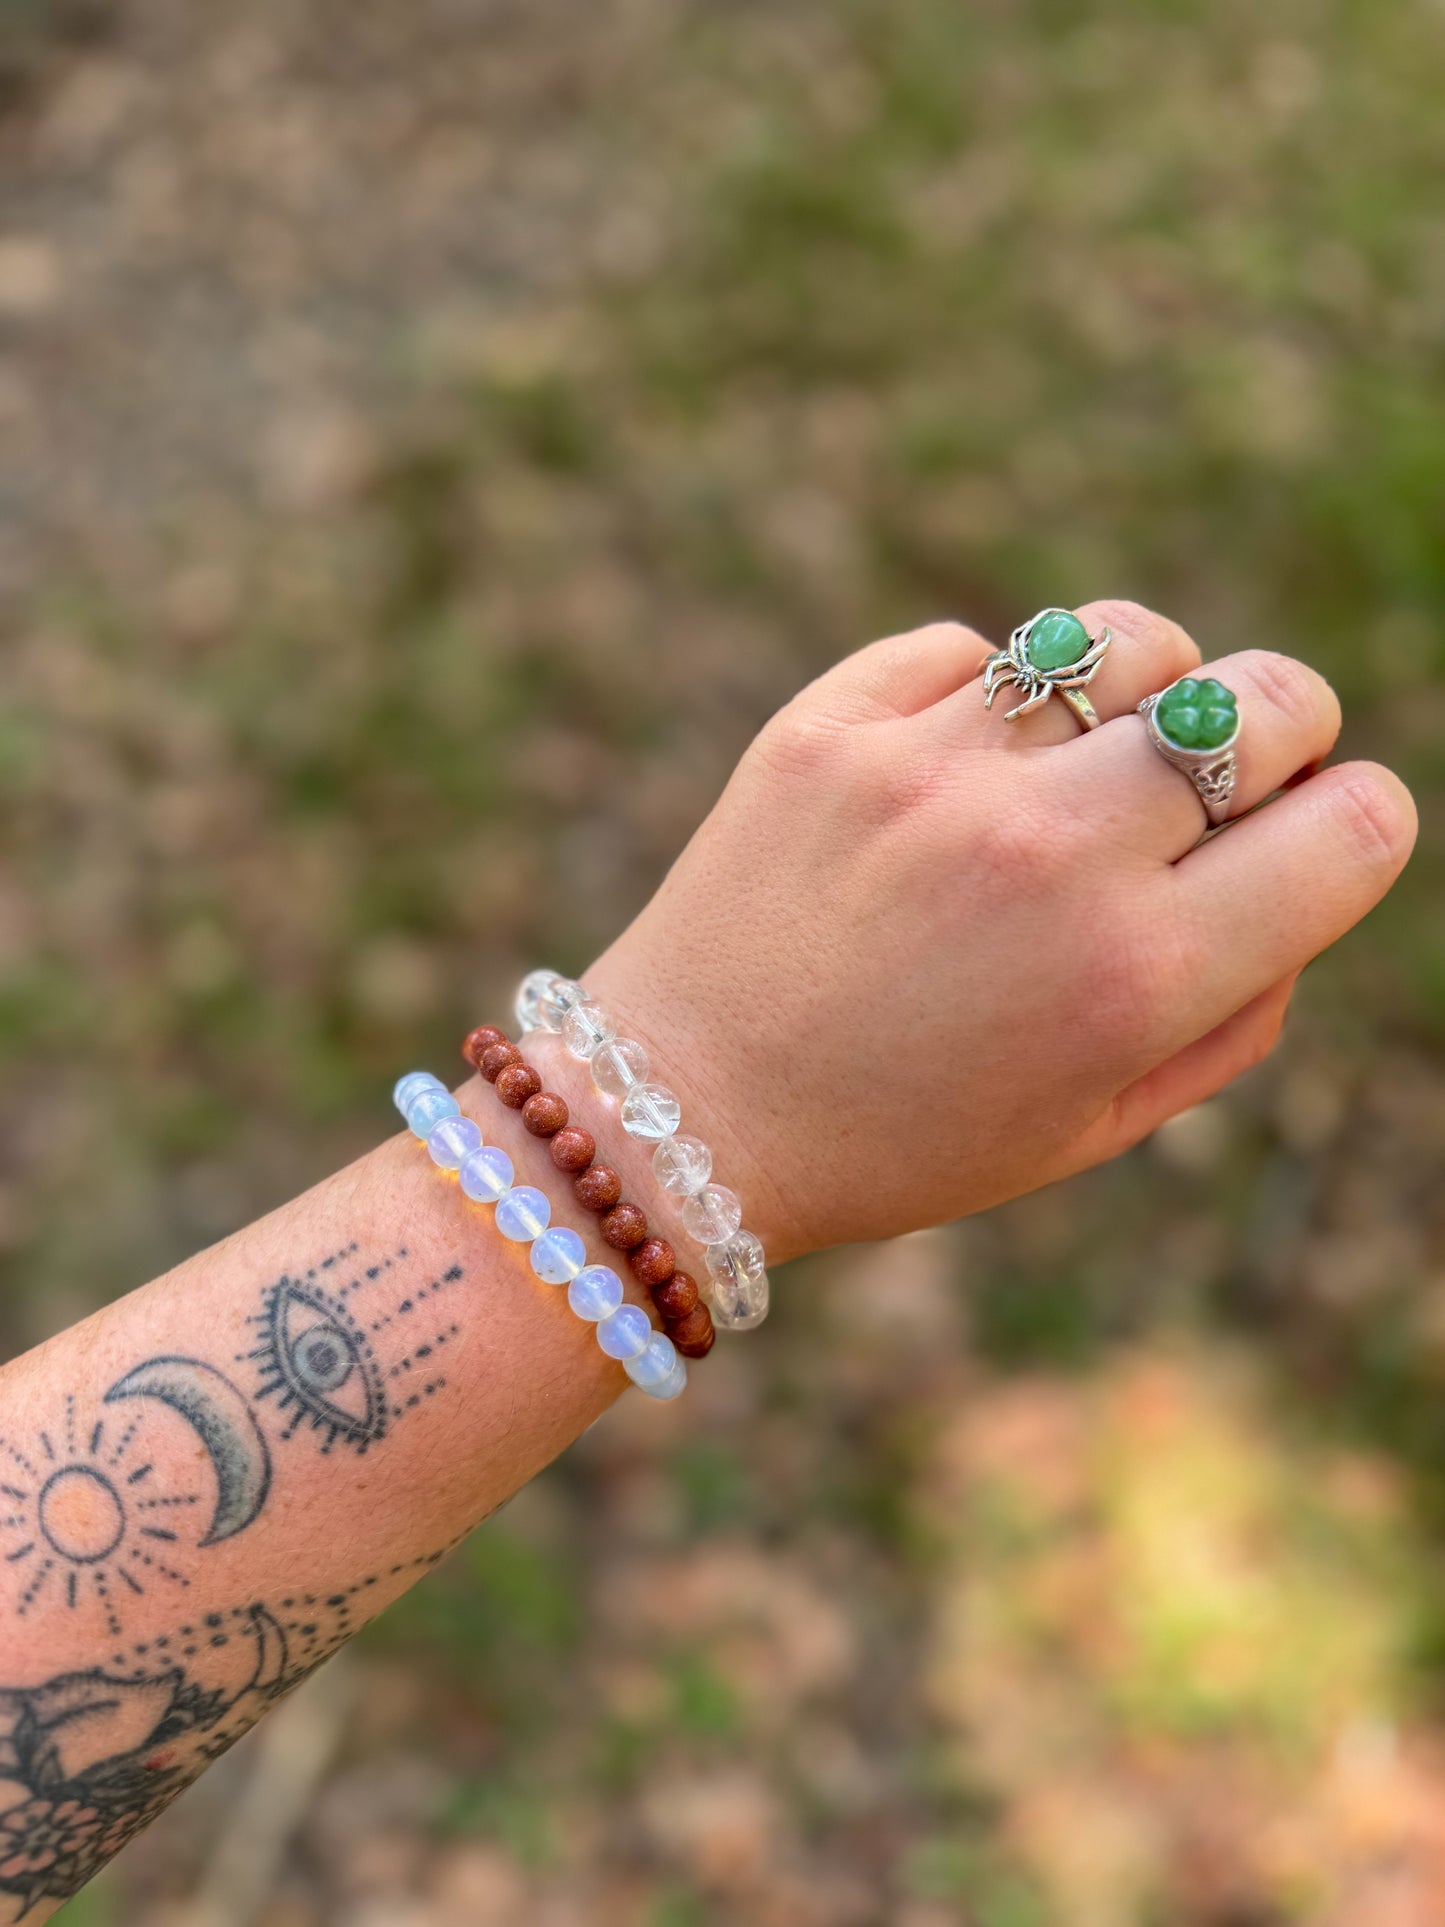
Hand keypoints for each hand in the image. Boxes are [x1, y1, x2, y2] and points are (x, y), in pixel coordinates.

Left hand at [585, 601, 1415, 1261]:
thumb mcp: (1093, 1129)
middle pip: (1266, 698)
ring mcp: (931, 774)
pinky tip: (959, 764)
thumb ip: (1233, 1012)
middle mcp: (1048, 855)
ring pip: (1127, 639)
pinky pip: (970, 647)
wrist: (680, 1118)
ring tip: (1093, 751)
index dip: (1355, 823)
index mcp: (1136, 974)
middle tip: (1219, 781)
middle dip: (1281, 733)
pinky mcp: (826, 728)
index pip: (1353, 824)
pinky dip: (991, 693)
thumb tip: (1297, 872)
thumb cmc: (900, 1141)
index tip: (1310, 836)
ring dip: (1143, 688)